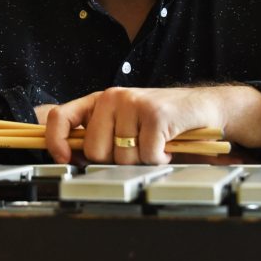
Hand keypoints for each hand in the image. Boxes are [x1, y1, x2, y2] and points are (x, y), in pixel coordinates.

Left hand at [41, 85, 260, 164]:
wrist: (204, 108)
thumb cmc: (163, 122)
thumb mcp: (125, 125)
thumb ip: (99, 137)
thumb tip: (72, 160)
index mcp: (100, 101)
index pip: (61, 117)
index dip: (56, 141)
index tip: (65, 158)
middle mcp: (113, 98)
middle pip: (95, 151)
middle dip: (116, 162)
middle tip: (137, 150)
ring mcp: (134, 103)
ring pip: (122, 158)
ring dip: (143, 161)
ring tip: (156, 145)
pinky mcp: (155, 114)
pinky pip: (147, 155)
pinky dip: (160, 158)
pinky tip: (168, 146)